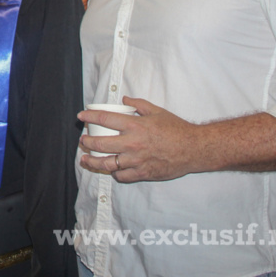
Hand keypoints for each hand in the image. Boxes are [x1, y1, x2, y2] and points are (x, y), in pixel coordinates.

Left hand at [78, 96, 199, 182]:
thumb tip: (123, 101)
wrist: (194, 149)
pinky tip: (111, 169)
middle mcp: (132, 143)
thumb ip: (138, 105)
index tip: (81, 116)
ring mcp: (136, 160)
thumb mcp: (157, 111)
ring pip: (107, 163)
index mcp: (135, 125)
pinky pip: (122, 175)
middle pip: (100, 143)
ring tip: (86, 159)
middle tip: (83, 140)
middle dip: (87, 141)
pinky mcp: (143, 173)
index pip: (104, 119)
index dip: (89, 117)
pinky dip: (114, 173)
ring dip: (93, 161)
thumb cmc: (176, 129)